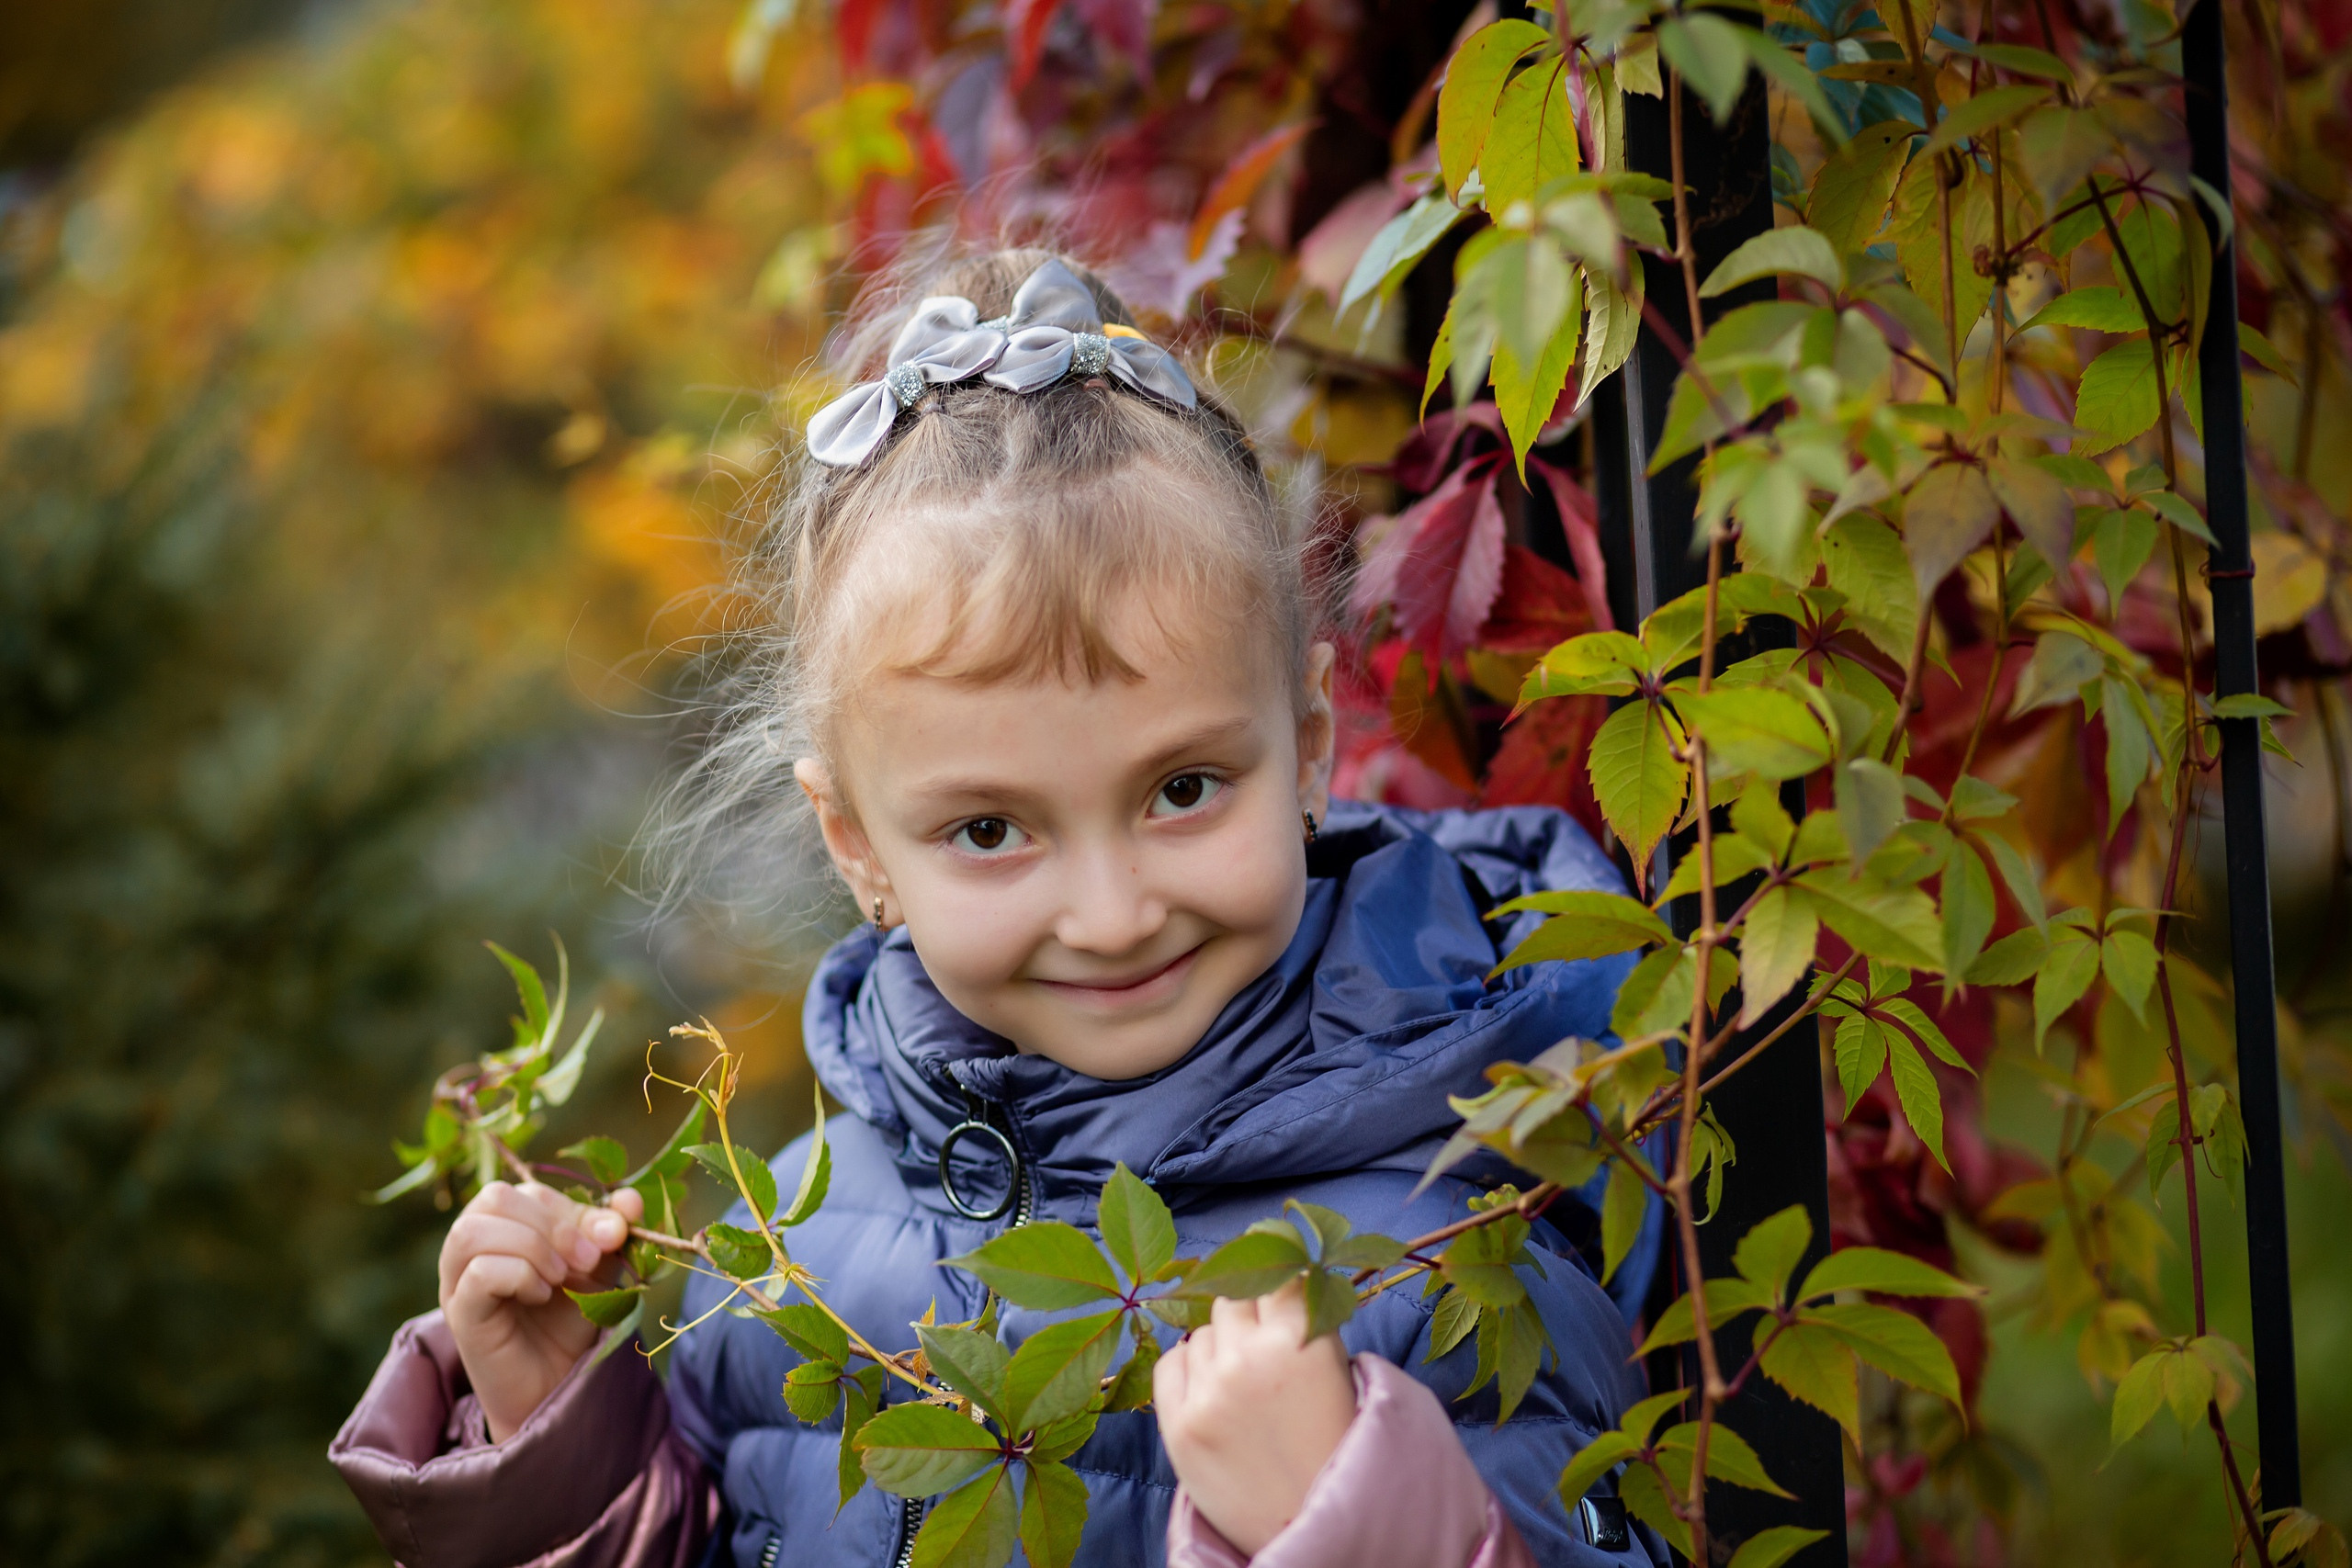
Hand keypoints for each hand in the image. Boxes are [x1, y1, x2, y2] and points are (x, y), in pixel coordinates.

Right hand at [439, 1180, 641, 1441]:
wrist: (559, 1385)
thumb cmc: (572, 1321)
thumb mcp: (599, 1268)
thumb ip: (611, 1232)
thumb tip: (629, 1199)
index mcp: (502, 1228)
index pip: (525, 1190)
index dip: (571, 1208)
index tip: (611, 1237)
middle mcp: (470, 1249)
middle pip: (492, 1199)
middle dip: (551, 1224)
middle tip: (585, 1260)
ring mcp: (457, 1281)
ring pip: (472, 1230)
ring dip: (531, 1246)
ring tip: (559, 1278)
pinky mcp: (460, 1314)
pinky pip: (478, 1273)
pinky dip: (519, 1275)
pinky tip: (540, 1295)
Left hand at [1153, 1280, 1358, 1556]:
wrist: (1312, 1524)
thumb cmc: (1332, 1444)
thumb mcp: (1337, 1371)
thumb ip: (1307, 1320)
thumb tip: (1277, 1269)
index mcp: (1301, 1339)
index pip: (1276, 1270)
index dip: (1274, 1263)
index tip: (1270, 1256)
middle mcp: (1250, 1357)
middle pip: (1233, 1293)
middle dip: (1247, 1306)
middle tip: (1259, 1335)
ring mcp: (1210, 1390)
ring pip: (1203, 1330)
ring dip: (1221, 1344)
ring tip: (1245, 1384)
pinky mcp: (1179, 1424)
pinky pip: (1171, 1362)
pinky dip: (1188, 1367)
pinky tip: (1211, 1390)